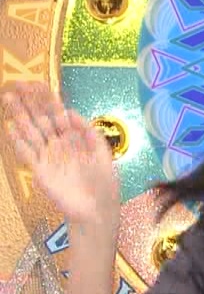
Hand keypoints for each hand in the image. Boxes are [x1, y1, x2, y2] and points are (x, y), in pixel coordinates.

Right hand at [3, 83, 119, 231]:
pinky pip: (27, 153)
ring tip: (8, 98)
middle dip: (30, 102)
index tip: (37, 84)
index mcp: (74, 139)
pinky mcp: (40, 171)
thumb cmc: (103, 183)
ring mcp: (47, 157)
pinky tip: (11, 128)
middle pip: (40, 119)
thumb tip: (71, 111)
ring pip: (31, 132)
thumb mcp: (102, 154)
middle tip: (17, 85)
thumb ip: (89, 133)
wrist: (97, 209)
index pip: (57, 114)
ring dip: (20, 116)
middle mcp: (58, 145)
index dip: (47, 100)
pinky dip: (19, 141)